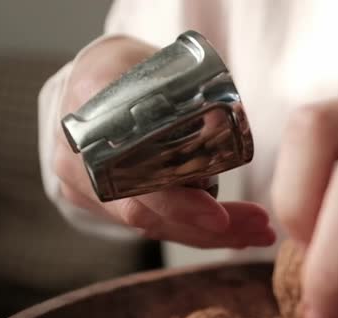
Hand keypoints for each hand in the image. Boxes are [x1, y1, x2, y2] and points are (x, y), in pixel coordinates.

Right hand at [52, 36, 274, 247]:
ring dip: (211, 235)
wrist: (80, 83)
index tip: (219, 217)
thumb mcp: (137, 61)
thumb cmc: (116, 67)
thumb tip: (218, 119)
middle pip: (151, 217)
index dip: (177, 205)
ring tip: (259, 231)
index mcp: (86, 131)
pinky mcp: (107, 204)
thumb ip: (170, 86)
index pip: (134, 186)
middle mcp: (79, 170)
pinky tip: (237, 231)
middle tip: (259, 227)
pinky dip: (196, 229)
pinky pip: (155, 224)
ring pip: (156, 226)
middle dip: (209, 230)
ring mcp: (89, 192)